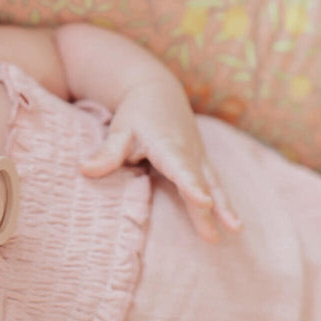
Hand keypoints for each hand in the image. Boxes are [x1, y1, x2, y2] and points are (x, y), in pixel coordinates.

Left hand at [80, 80, 240, 242]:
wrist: (157, 90)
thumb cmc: (136, 113)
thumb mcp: (120, 130)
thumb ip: (107, 152)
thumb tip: (84, 170)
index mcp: (168, 145)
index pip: (181, 168)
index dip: (192, 186)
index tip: (203, 201)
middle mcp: (188, 151)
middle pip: (201, 182)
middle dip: (214, 205)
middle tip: (226, 229)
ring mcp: (198, 156)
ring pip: (213, 184)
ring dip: (225, 207)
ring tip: (235, 229)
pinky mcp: (201, 161)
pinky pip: (214, 183)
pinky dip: (224, 201)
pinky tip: (230, 223)